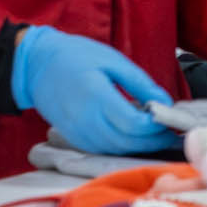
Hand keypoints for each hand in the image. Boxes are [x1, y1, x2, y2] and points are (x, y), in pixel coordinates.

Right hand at [10, 25, 175, 155]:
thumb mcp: (113, 61)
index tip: (170, 119)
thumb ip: (140, 84)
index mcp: (95, 95)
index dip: (155, 126)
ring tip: (156, 135)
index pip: (132, 123)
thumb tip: (165, 103)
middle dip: (152, 141)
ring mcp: (75, 131)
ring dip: (138, 147)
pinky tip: (133, 137)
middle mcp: (84, 118)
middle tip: (169, 132)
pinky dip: (120, 146)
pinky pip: (101, 149)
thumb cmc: (77, 56)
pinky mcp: (72, 136)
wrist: (37, 64)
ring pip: (114, 149)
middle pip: (125, 142)